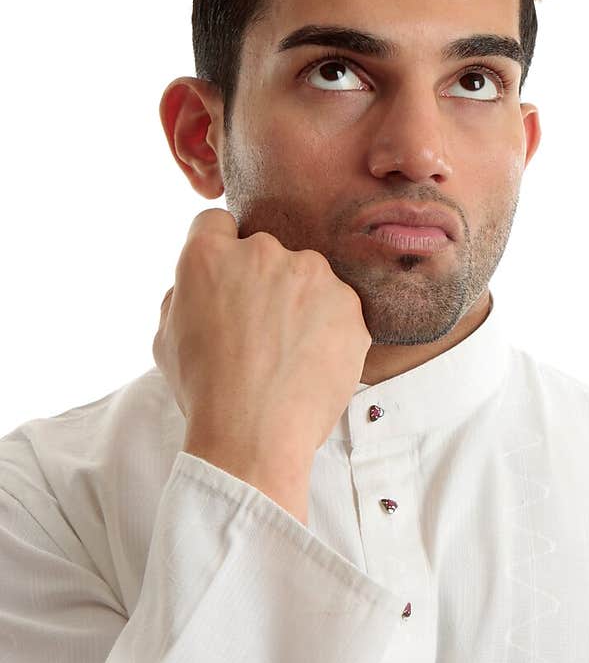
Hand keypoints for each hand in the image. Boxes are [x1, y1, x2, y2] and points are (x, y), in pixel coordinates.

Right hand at [153, 208, 372, 459]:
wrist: (254, 437)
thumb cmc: (205, 392)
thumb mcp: (165, 338)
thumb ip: (184, 294)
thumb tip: (203, 282)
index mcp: (208, 255)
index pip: (215, 225)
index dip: (219, 253)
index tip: (227, 282)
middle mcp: (262, 252)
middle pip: (265, 252)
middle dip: (262, 283)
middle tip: (258, 332)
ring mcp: (311, 274)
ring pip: (306, 278)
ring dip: (300, 303)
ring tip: (287, 354)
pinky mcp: (349, 304)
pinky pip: (338, 307)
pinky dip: (329, 330)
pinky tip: (311, 363)